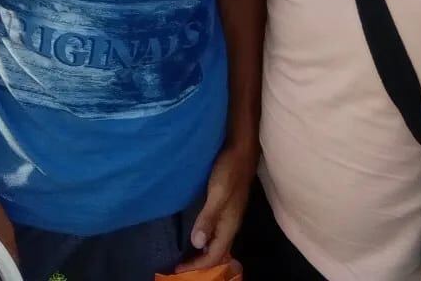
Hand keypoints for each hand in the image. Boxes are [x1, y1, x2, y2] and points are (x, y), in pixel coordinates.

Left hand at [175, 144, 256, 272]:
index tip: (178, 269)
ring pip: (218, 241)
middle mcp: (231, 223)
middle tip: (182, 265)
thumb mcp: (218, 193)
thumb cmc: (229, 171)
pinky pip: (217, 230)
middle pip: (218, 252)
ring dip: (204, 250)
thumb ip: (208, 218)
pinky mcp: (227, 205)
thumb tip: (196, 244)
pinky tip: (199, 232)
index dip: (198, 265)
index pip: (215, 255)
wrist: (242, 150)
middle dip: (201, 262)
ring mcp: (230, 214)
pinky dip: (207, 237)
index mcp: (229, 225)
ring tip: (188, 254)